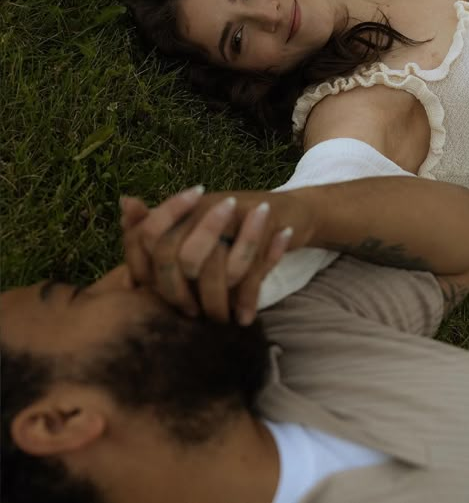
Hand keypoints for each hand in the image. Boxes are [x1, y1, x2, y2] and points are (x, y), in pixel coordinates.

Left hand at [121, 187, 317, 323]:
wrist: (287, 212)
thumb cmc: (235, 231)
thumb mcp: (197, 239)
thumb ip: (159, 249)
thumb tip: (125, 276)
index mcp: (180, 209)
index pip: (143, 237)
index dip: (143, 271)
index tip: (157, 298)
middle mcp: (201, 205)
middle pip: (172, 254)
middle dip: (178, 293)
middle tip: (192, 314)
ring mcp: (233, 211)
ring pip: (210, 264)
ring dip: (215, 300)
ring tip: (220, 320)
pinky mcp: (265, 222)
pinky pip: (247, 268)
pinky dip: (247, 299)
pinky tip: (245, 317)